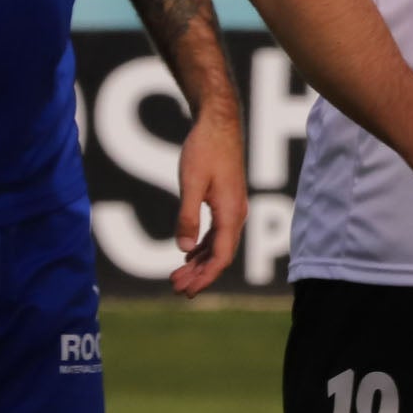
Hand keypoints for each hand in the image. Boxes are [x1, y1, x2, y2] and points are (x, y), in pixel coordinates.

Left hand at [170, 113, 248, 297]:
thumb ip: (188, 216)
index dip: (204, 277)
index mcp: (231, 213)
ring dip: (199, 263)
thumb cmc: (205, 148)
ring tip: (178, 277)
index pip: (221, 257)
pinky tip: (188, 254)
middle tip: (176, 289)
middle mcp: (236, 214)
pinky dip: (202, 247)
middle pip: (220, 255)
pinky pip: (217, 233)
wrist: (219, 121)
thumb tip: (183, 249)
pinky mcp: (226, 201)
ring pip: (218, 246)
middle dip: (199, 275)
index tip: (187, 291)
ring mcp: (232, 208)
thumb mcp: (191, 182)